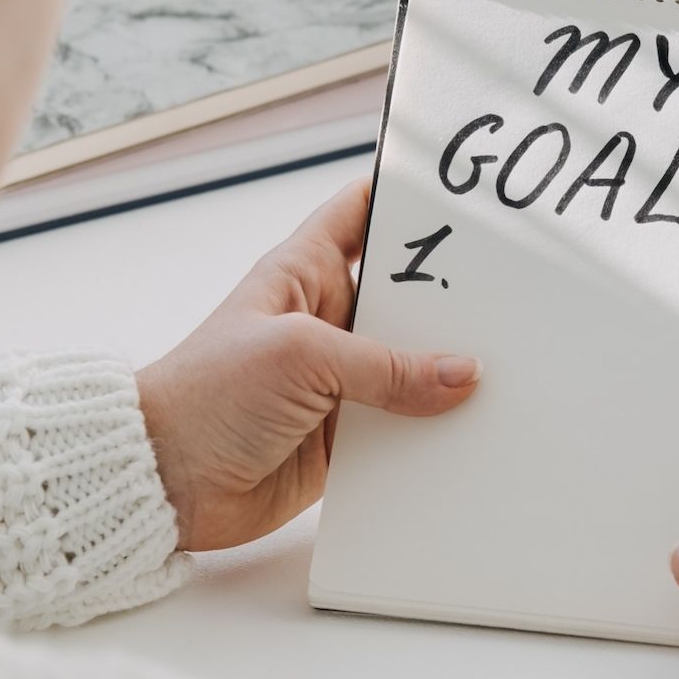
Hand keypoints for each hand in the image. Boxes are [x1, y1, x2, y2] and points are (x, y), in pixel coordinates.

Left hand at [138, 179, 478, 551]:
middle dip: (453, 297)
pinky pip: (405, 428)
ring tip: (511, 369)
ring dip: (449, 374)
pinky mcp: (346, 438)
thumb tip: (461, 374)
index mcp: (306, 273)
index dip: (408, 199)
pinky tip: (473, 432)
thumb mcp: (300, 357)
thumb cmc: (206, 396)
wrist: (164, 481)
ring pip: (414, 367)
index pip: (363, 212)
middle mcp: (328, 321)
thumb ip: (385, 366)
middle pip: (406, 296)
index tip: (466, 198)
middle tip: (514, 296)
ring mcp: (339, 381)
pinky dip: (434, 432)